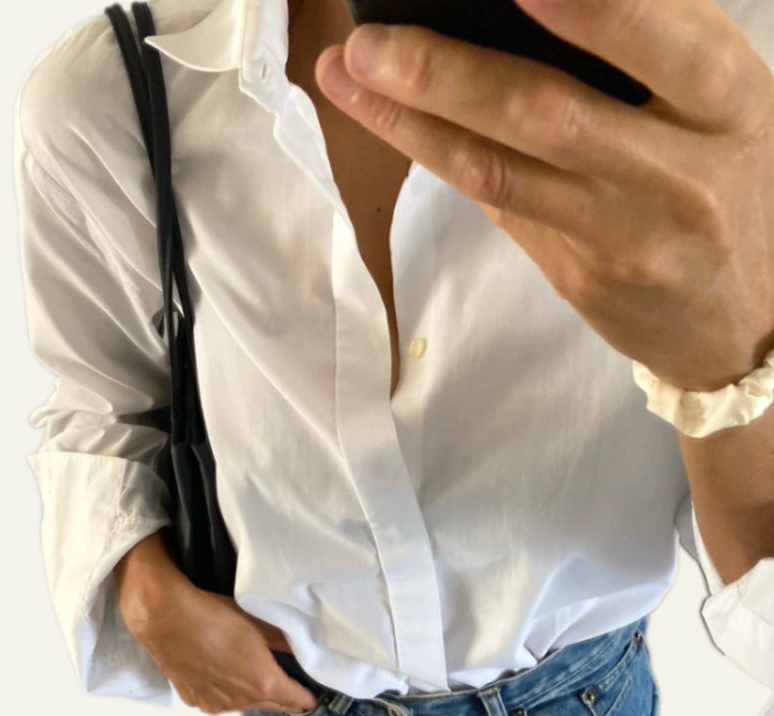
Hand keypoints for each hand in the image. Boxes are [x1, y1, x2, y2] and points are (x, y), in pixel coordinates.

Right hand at [120, 578, 320, 715]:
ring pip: (244, 704)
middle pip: (272, 705)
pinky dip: (225, 691)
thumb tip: (302, 648)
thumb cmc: (214, 615)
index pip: (297, 701)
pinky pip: (219, 700)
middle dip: (283, 696)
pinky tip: (221, 672)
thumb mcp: (258, 623)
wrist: (165, 617)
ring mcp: (215, 704)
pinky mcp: (193, 699)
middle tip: (288, 683)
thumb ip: (284, 640)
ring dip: (253, 693)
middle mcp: (241, 702)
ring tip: (250, 672)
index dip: (307, 697)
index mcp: (263, 684)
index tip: (313, 694)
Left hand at [314, 0, 773, 391]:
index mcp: (728, 104)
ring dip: (413, 124)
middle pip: (547, 114)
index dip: (593, 13)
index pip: (664, 42)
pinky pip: (502, 210)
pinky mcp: (581, 277)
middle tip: (366, 44)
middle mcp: (677, 172)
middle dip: (446, 75)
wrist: (748, 320)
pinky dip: (444, 160)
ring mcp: (622, 235)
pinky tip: (394, 124)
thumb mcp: (718, 109)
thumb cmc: (730, 185)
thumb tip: (520, 11)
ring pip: (500, 172)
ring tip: (347, 79)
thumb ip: (647, 58)